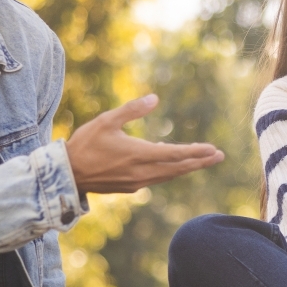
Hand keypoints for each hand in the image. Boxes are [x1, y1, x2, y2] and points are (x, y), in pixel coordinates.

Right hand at [65, 94, 222, 194]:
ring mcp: (136, 182)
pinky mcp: (130, 188)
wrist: (67, 174)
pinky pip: (156, 179)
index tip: (213, 150)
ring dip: (187, 168)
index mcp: (138, 154)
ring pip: (168, 176)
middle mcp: (141, 172)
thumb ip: (132, 110)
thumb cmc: (85, 143)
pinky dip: (169, 172)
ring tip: (203, 161)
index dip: (195, 152)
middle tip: (219, 156)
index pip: (174, 154)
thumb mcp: (107, 120)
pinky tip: (173, 166)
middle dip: (200, 162)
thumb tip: (155, 98)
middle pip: (178, 168)